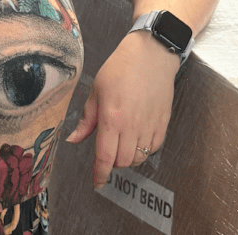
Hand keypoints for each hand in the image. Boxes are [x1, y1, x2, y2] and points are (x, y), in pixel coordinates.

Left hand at [65, 31, 178, 188]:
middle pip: (122, 162)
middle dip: (112, 164)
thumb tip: (73, 139)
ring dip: (128, 158)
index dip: (99, 174)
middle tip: (108, 153)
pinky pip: (154, 148)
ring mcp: (150, 125)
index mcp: (112, 118)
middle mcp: (132, 126)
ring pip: (139, 158)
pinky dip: (145, 150)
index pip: (105, 157)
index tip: (97, 182)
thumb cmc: (121, 68)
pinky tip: (138, 138)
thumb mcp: (96, 90)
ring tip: (122, 145)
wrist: (151, 55)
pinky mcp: (163, 123)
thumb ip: (87, 119)